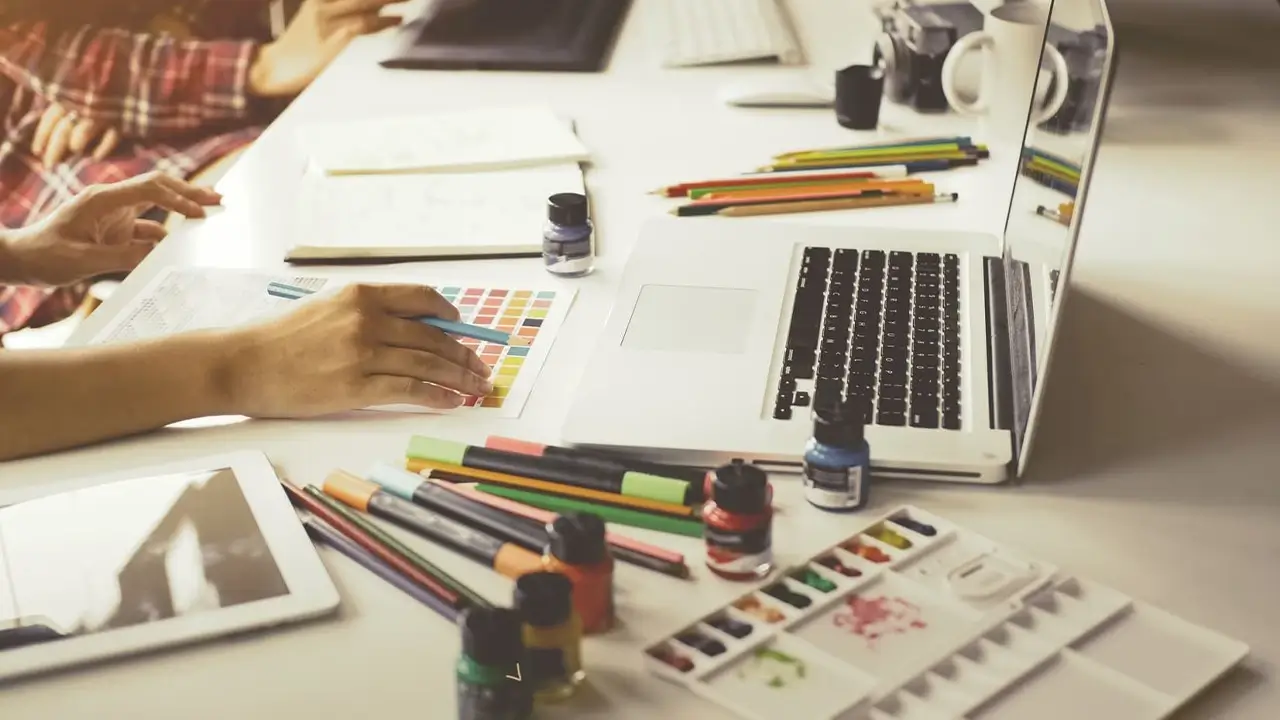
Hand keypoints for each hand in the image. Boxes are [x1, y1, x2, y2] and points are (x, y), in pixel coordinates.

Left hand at [1, 172, 220, 286]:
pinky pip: (146, 229)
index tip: (200, 214)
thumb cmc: (44, 256)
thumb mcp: (82, 260)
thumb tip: (158, 253)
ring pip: (156, 206)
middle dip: (189, 192)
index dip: (178, 198)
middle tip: (219, 199)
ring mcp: (114, 215)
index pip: (149, 189)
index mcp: (101, 200)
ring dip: (181, 209)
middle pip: (158, 187)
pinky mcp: (114, 230)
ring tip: (209, 216)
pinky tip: (181, 242)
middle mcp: (110, 202)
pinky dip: (166, 234)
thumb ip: (122, 256)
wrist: (21, 260)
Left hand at [31, 103, 119, 166]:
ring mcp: (107, 109)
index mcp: (73, 95)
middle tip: (49, 166)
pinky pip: (113, 133)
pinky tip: (96, 157)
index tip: (37, 153)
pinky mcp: (126, 118)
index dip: (42, 135)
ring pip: (85, 126)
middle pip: (65, 125)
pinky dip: (104, 145)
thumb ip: (72, 119)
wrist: (140, 84)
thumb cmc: (111, 98)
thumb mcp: (86, 104)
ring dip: (77, 139)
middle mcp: (87, 102)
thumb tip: (54, 145)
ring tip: (73, 151)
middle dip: (55, 147)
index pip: (52, 117)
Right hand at [223, 283, 493, 415]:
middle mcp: (366, 320)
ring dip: (460, 377)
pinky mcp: (356, 387)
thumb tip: (415, 326)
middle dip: (463, 354)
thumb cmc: (281, 338)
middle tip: (481, 368)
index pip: (421, 298)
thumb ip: (368, 312)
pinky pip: (410, 390)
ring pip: (428, 363)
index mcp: (361, 295)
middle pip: (432, 336)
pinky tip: (451, 401)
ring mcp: (362, 353)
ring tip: (476, 388)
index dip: (449, 314)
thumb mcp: (328, 307)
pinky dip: (438, 396)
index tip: (462, 327)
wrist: (243, 363)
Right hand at [249, 0, 403, 97]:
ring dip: (387, 2)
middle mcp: (322, 8)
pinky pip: (360, 27)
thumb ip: (340, 10)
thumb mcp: (315, 17)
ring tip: (408, 1)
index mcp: (317, 0)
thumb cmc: (299, 46)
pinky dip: (381, 22)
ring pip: (362, 6)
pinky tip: (395, 21)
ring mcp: (327, 25)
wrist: (274, 67)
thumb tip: (374, 11)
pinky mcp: (332, 44)